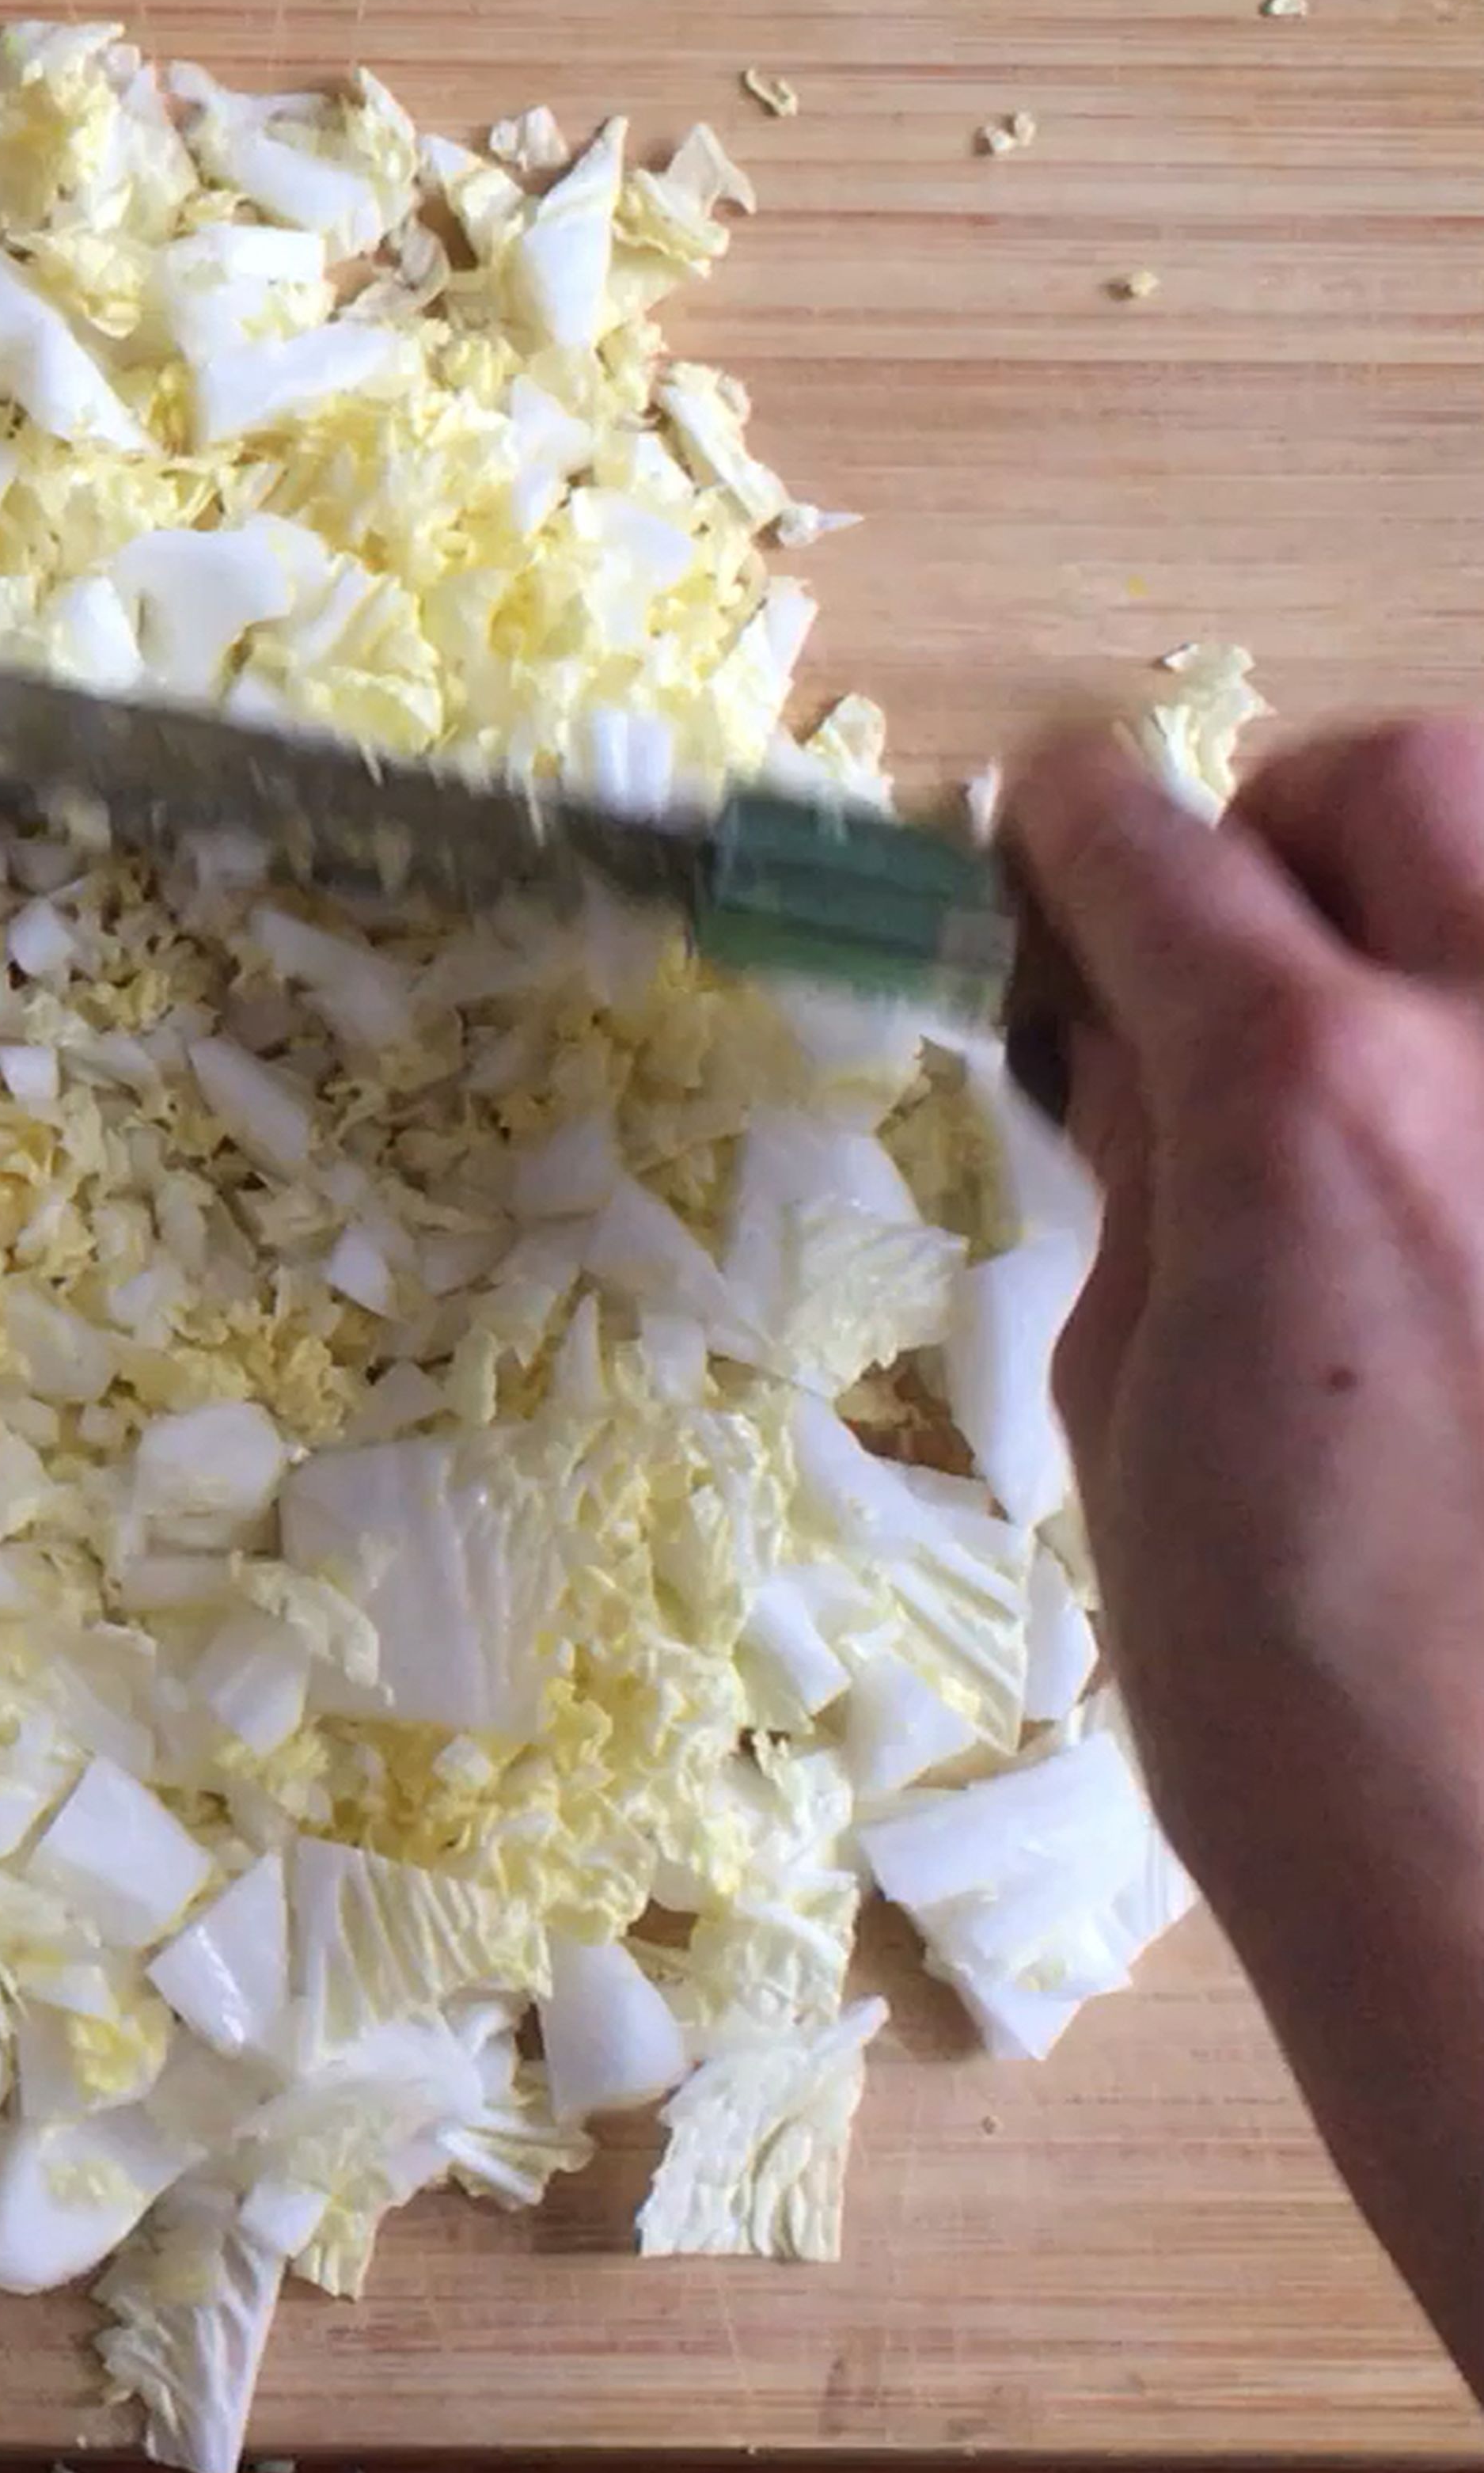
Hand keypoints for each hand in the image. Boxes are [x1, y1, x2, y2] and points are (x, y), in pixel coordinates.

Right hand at [1013, 719, 1483, 2390]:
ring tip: (1363, 1072)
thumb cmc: (1283, 1695)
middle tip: (1214, 962)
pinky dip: (1471, 1070)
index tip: (1032, 846)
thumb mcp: (1129, 1410)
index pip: (1146, 847)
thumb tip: (1141, 1044)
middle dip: (1276, 833)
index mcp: (1304, 1103)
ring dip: (1422, 917)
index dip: (1060, 830)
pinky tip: (1440, 1206)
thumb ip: (1148, 1179)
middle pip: (1398, 778)